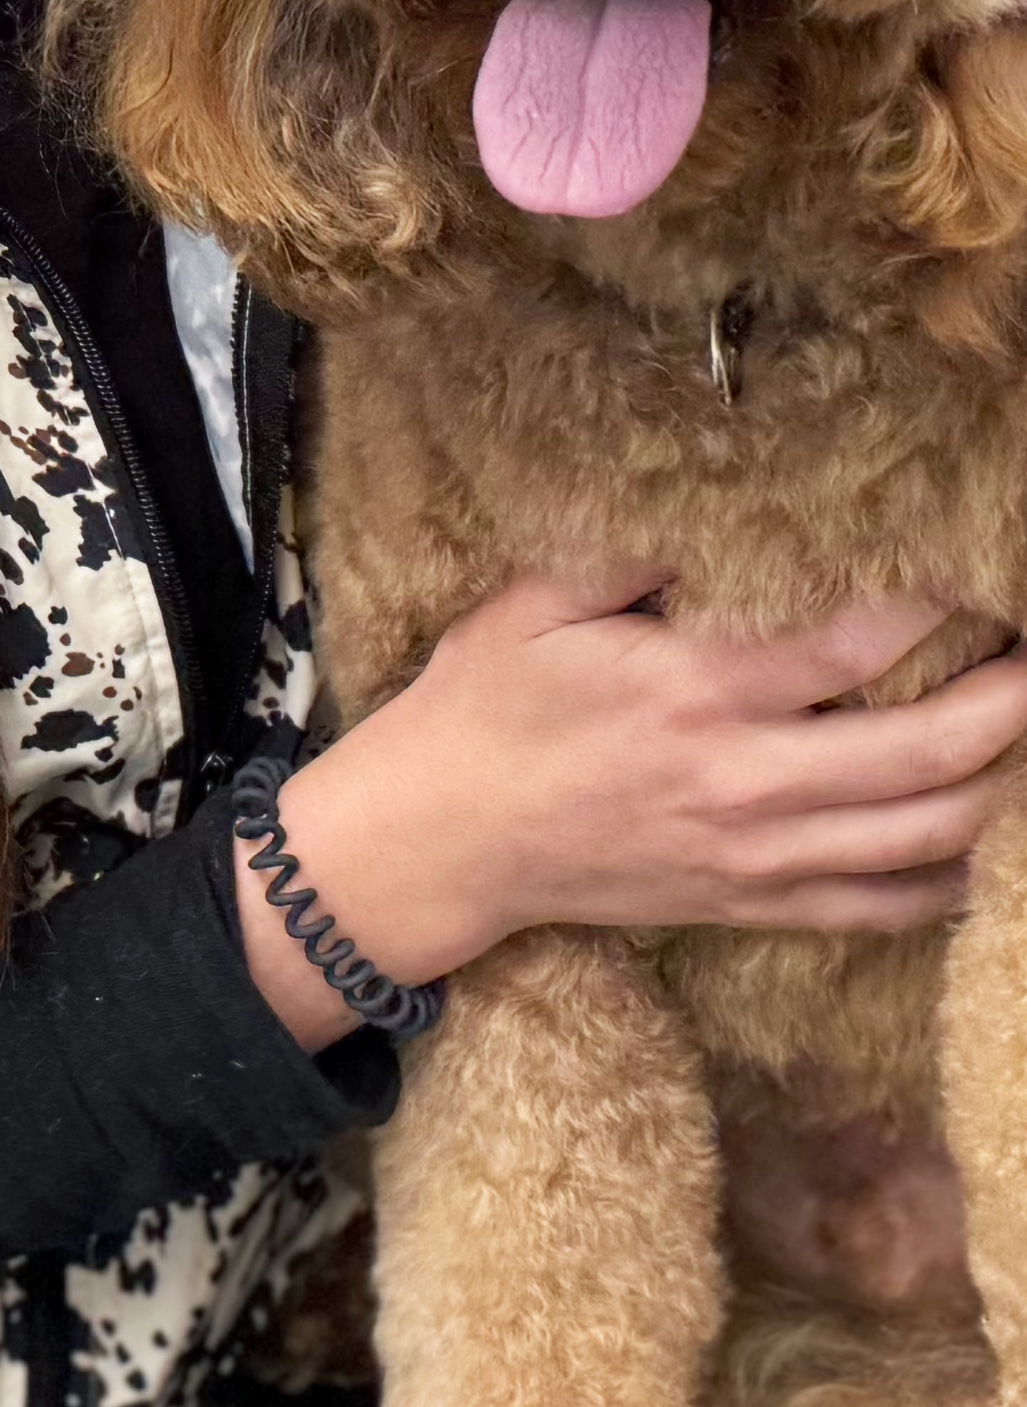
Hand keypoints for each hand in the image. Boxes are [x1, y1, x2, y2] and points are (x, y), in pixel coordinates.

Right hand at [235, 573, 1026, 1053]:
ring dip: (999, 785)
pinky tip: (983, 843)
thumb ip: (636, 553)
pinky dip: (948, 882)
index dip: (936, 603)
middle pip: (925, 753)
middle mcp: (741, 782)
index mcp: (694, 693)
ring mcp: (752, 857)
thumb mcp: (536, 603)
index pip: (853, 646)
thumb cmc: (480, 710)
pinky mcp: (746, 904)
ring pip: (924, 837)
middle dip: (1011, 702)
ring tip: (1021, 730)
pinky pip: (876, 910)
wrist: (437, 844)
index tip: (982, 562)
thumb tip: (722, 497)